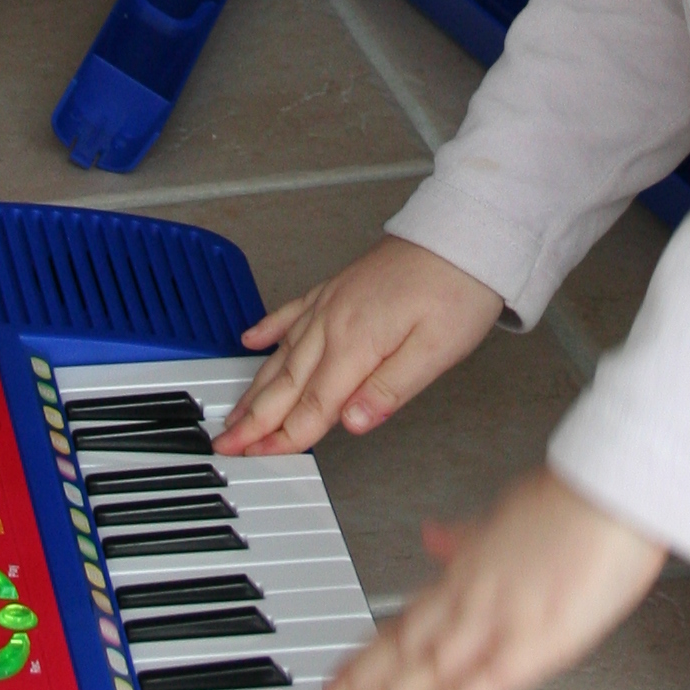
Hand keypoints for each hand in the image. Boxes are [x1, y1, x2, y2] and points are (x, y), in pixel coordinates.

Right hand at [217, 239, 503, 455]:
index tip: (260, 457)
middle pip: (287, 382)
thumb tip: (353, 424)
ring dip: (255, 385)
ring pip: (282, 352)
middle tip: (225, 443)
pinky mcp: (338, 286)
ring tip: (233, 410)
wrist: (464, 232)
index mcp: (357, 342)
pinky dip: (267, 328)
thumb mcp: (437, 351)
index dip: (287, 436)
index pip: (314, 404)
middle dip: (253, 418)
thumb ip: (389, 389)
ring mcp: (332, 301)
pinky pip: (291, 311)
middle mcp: (334, 320)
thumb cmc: (458, 289)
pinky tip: (250, 340)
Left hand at [320, 467, 664, 689]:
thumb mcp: (504, 510)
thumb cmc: (572, 494)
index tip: (337, 683)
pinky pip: (490, 679)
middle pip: (405, 648)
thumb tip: (433, 538)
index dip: (366, 658)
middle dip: (359, 686)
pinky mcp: (541, 636)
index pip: (404, 623)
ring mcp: (503, 617)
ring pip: (431, 664)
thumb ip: (465, 536)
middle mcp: (476, 596)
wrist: (616, 487)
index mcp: (467, 569)